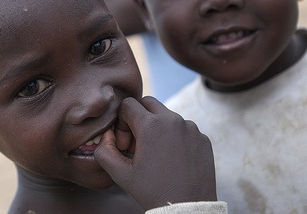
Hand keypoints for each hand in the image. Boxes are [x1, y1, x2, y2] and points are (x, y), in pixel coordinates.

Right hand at [94, 96, 216, 209]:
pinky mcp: (202, 138)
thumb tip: (108, 136)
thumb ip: (104, 150)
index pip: (128, 104)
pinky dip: (175, 137)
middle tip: (138, 143)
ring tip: (156, 154)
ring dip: (157, 128)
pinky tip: (172, 159)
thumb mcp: (120, 174)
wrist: (187, 209)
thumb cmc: (153, 192)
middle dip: (138, 118)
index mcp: (151, 125)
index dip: (121, 122)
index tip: (125, 143)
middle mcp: (173, 120)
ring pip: (167, 115)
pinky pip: (184, 128)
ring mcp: (191, 128)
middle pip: (148, 103)